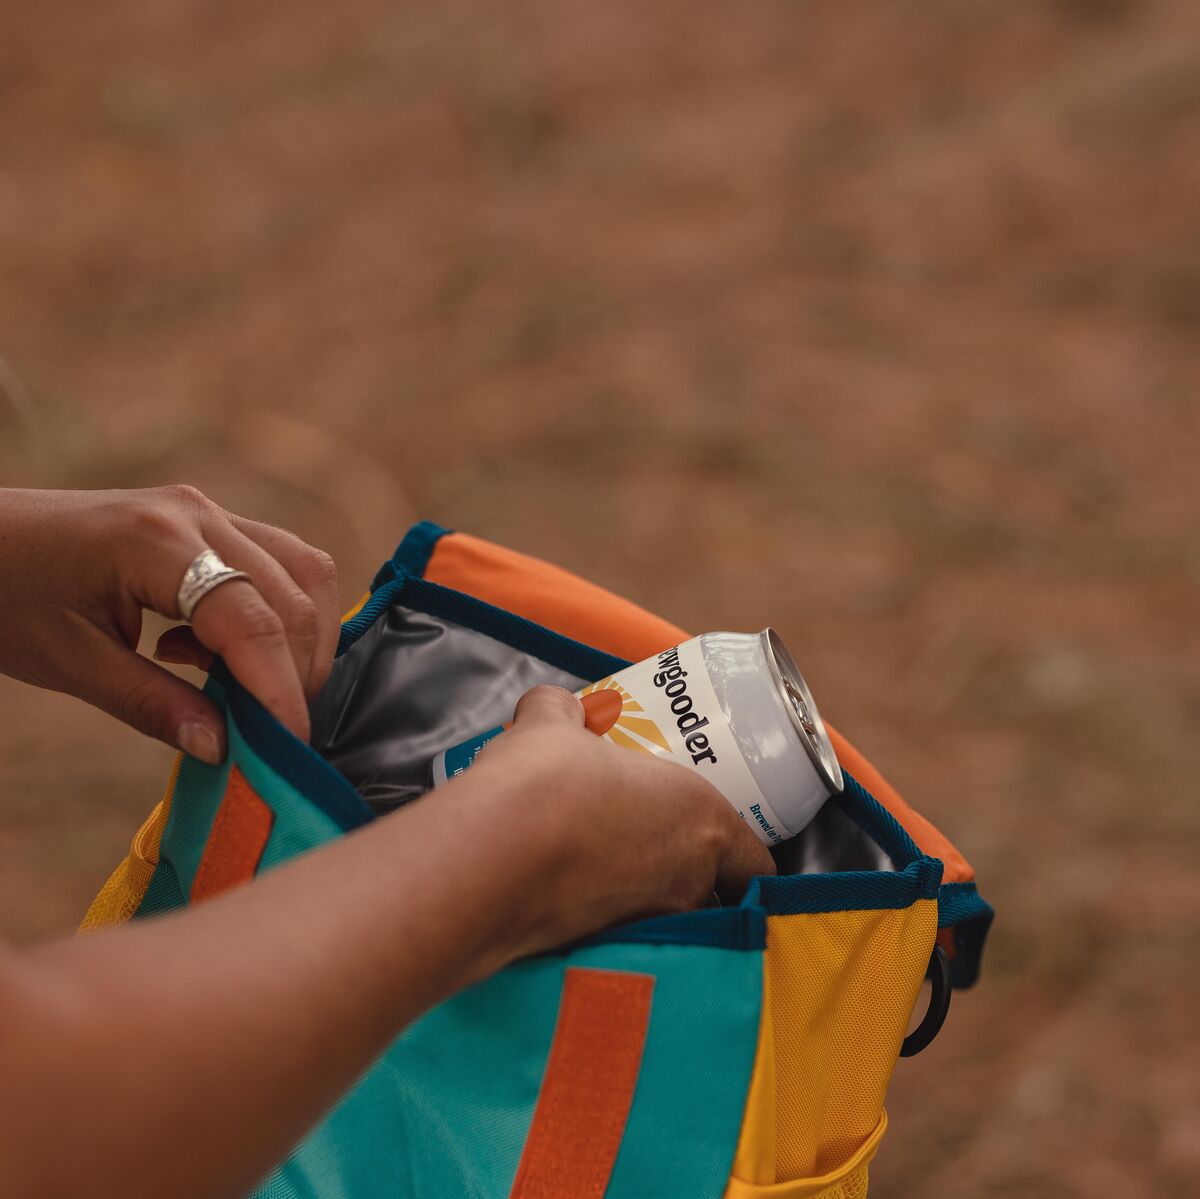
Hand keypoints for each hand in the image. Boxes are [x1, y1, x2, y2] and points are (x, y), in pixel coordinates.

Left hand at [0, 486, 339, 762]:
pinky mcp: (212, 521)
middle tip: (270, 733)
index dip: (280, 689)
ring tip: (251, 691)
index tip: (291, 747)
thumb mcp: (69, 662)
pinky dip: (282, 616)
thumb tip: (223, 749)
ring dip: (302, 641)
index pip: (252, 621)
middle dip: (297, 672)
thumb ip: (152, 705)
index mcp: (155, 542)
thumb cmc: (5, 595)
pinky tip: (222, 651)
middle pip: (293, 597)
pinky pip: (283, 564)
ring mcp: (210, 510)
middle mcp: (198, 514)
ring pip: (305, 573)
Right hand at [460, 685, 776, 956]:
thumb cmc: (545, 781)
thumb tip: (557, 707)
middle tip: (648, 856)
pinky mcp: (603, 956)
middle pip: (712, 896)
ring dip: (643, 908)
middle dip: (687, 883)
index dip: (740, 858)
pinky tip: (566, 907)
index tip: (716, 848)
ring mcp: (648, 926)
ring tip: (601, 881)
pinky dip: (600, 931)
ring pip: (666, 924)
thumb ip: (564, 713)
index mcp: (702, 820)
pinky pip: (618, 946)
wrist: (495, 854)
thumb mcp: (554, 725)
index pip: (754, 862)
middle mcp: (689, 882)